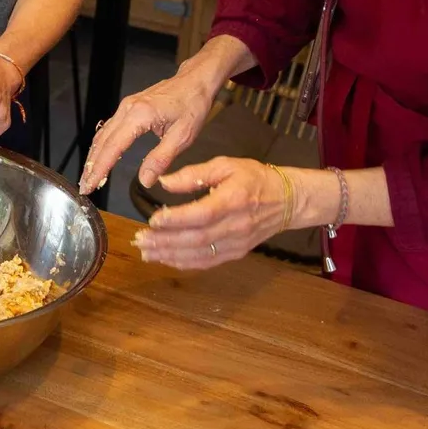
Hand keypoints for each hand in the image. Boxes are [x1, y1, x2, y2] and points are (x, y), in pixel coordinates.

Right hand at [78, 60, 221, 194]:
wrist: (196, 81)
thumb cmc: (193, 105)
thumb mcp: (183, 136)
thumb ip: (161, 159)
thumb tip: (145, 180)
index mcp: (140, 115)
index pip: (113, 147)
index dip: (100, 168)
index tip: (91, 185)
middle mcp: (127, 109)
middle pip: (102, 141)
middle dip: (91, 166)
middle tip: (85, 187)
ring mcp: (126, 106)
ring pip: (102, 134)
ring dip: (94, 156)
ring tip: (90, 176)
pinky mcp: (129, 107)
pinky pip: (109, 128)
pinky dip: (102, 145)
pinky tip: (100, 156)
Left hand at [130, 157, 287, 268]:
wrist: (288, 200)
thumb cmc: (254, 178)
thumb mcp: (225, 165)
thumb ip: (194, 174)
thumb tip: (164, 182)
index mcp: (233, 200)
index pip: (202, 214)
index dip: (176, 220)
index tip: (153, 219)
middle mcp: (236, 226)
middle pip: (197, 239)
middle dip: (165, 242)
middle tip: (139, 239)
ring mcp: (237, 243)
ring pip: (200, 254)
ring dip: (170, 255)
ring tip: (145, 252)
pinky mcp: (236, 253)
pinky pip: (208, 262)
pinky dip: (185, 263)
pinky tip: (166, 259)